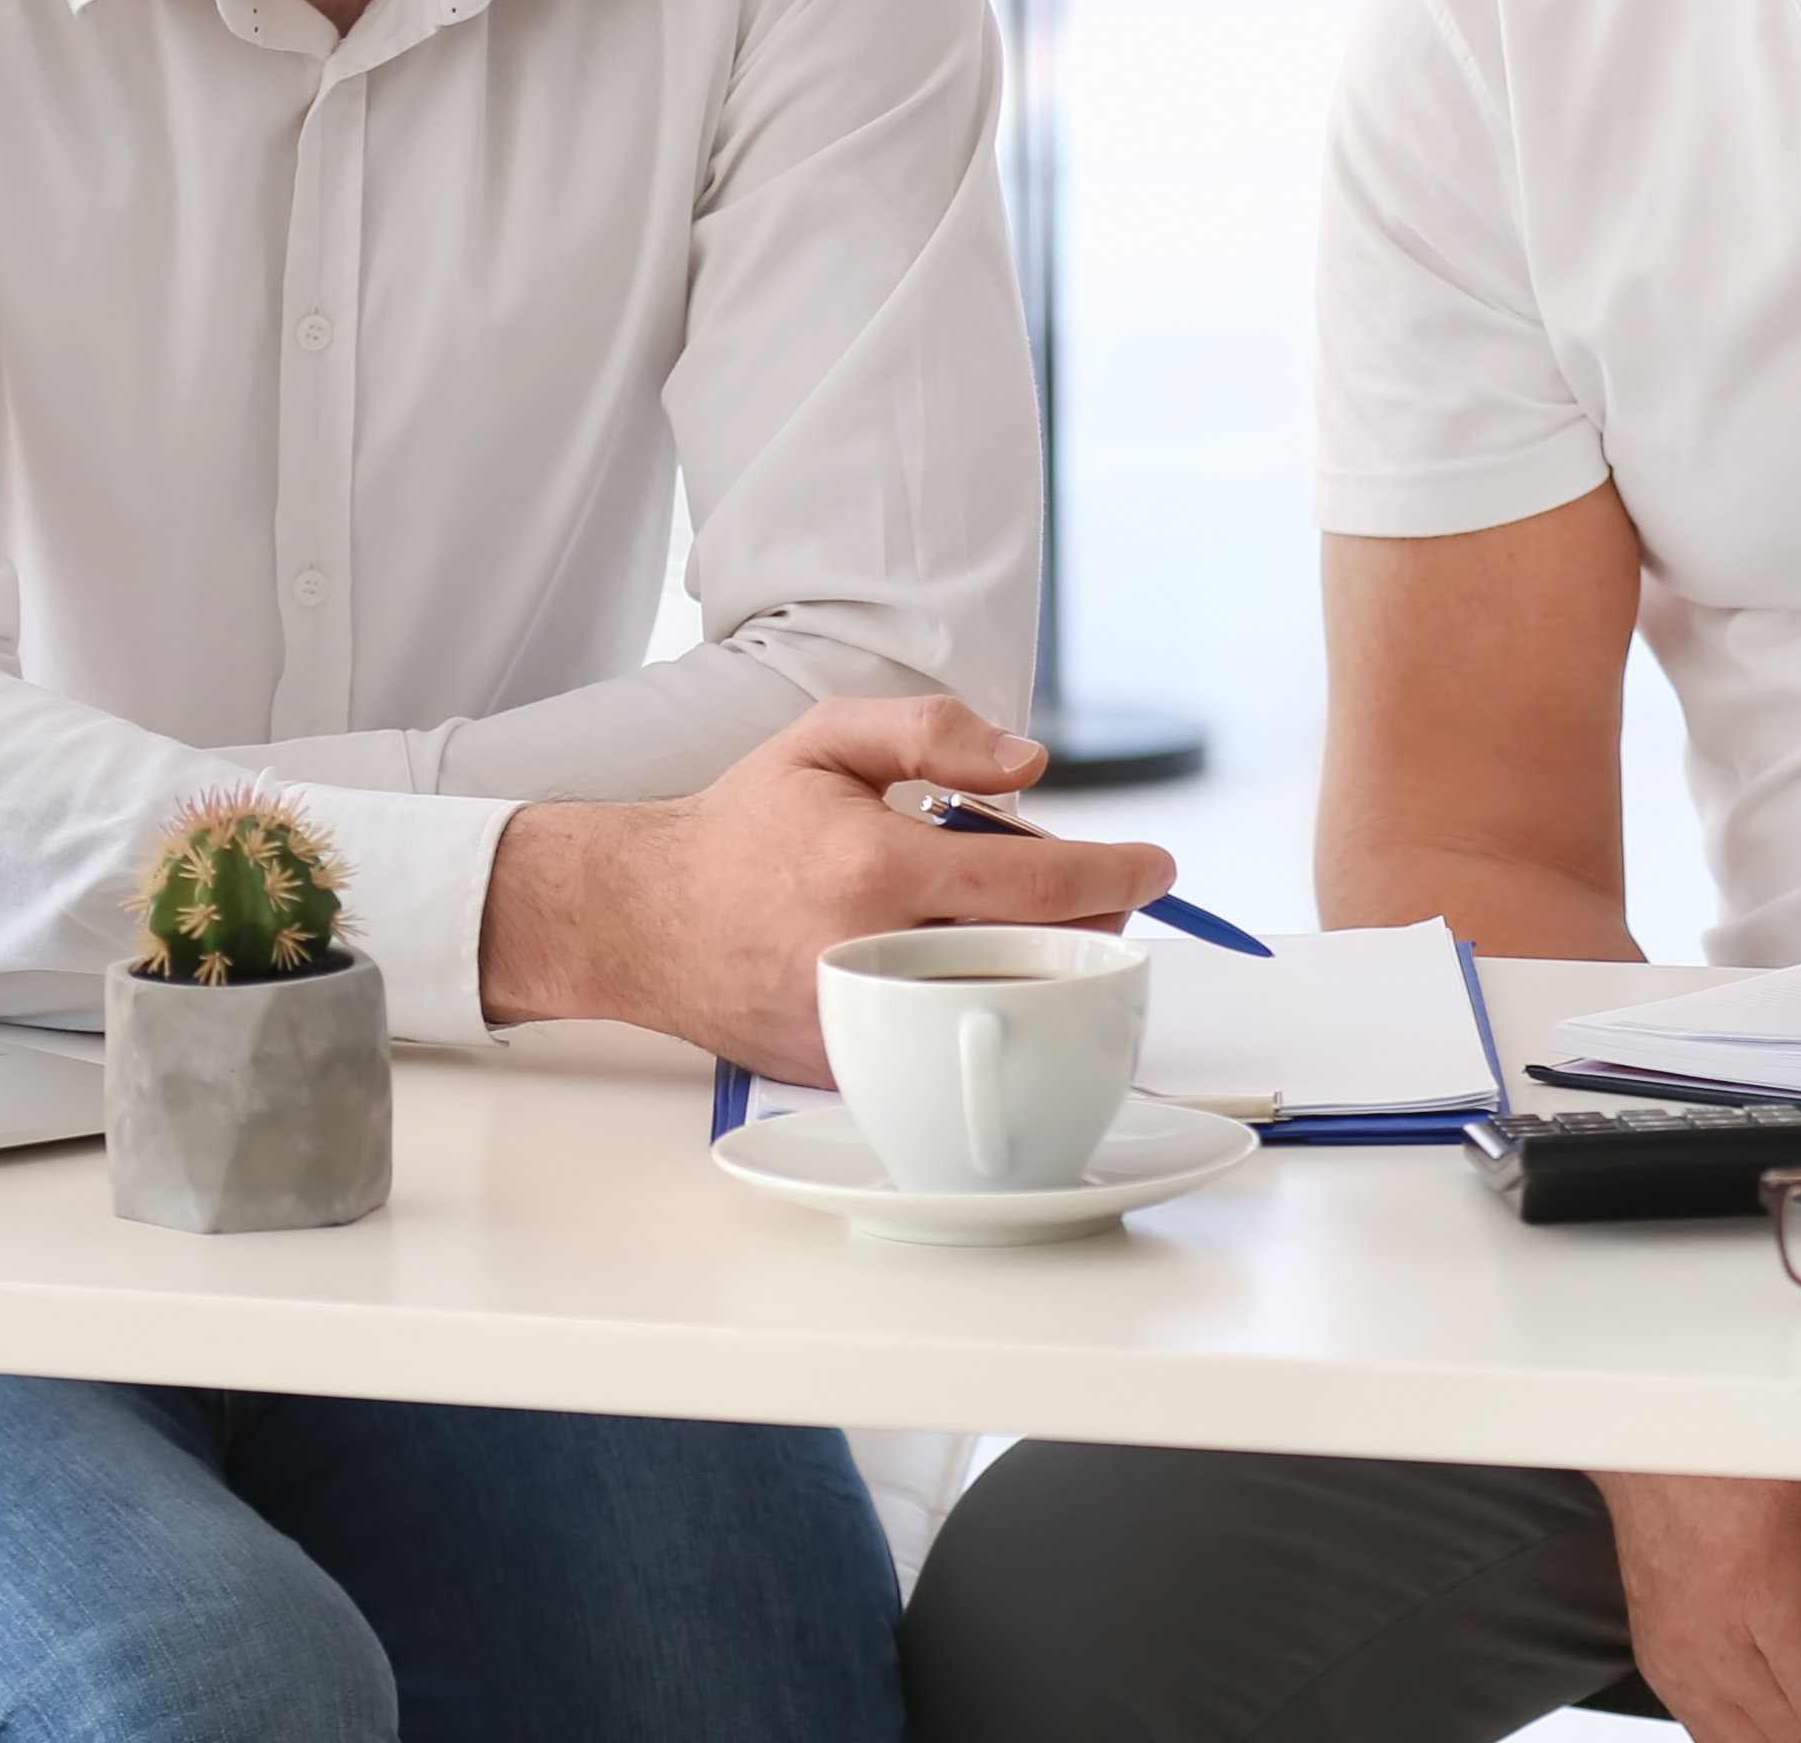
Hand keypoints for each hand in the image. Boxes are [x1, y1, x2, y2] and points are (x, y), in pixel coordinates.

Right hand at [474, 696, 1175, 1081]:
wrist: (644, 919)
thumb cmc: (743, 826)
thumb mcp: (828, 739)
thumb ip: (936, 733)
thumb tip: (1032, 764)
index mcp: (876, 865)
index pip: (1036, 878)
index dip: (1115, 872)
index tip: (1156, 865)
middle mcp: (873, 952)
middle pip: (1037, 952)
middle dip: (1086, 920)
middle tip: (1086, 890)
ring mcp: (862, 1023)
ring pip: (1003, 1007)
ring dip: (1040, 966)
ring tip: (1024, 922)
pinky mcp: (849, 1068)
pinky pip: (949, 1044)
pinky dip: (977, 1007)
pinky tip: (961, 967)